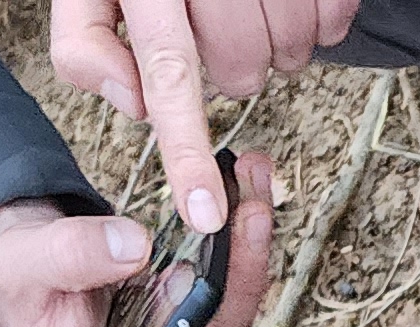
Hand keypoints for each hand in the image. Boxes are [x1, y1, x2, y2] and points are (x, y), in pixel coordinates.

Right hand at [0, 166, 275, 326]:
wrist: (37, 276)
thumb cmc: (23, 285)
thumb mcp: (22, 263)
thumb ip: (69, 256)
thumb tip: (135, 245)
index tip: (207, 273)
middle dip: (239, 270)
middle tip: (251, 207)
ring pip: (232, 312)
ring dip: (248, 244)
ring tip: (253, 180)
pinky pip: (232, 289)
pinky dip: (241, 238)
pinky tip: (247, 190)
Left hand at [51, 0, 345, 227]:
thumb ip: (86, 44)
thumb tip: (133, 104)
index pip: (167, 74)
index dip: (187, 150)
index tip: (206, 212)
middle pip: (238, 71)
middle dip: (231, 72)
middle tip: (218, 32)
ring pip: (288, 53)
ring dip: (276, 52)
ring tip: (255, 14)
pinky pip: (333, 22)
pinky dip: (317, 25)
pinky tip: (291, 2)